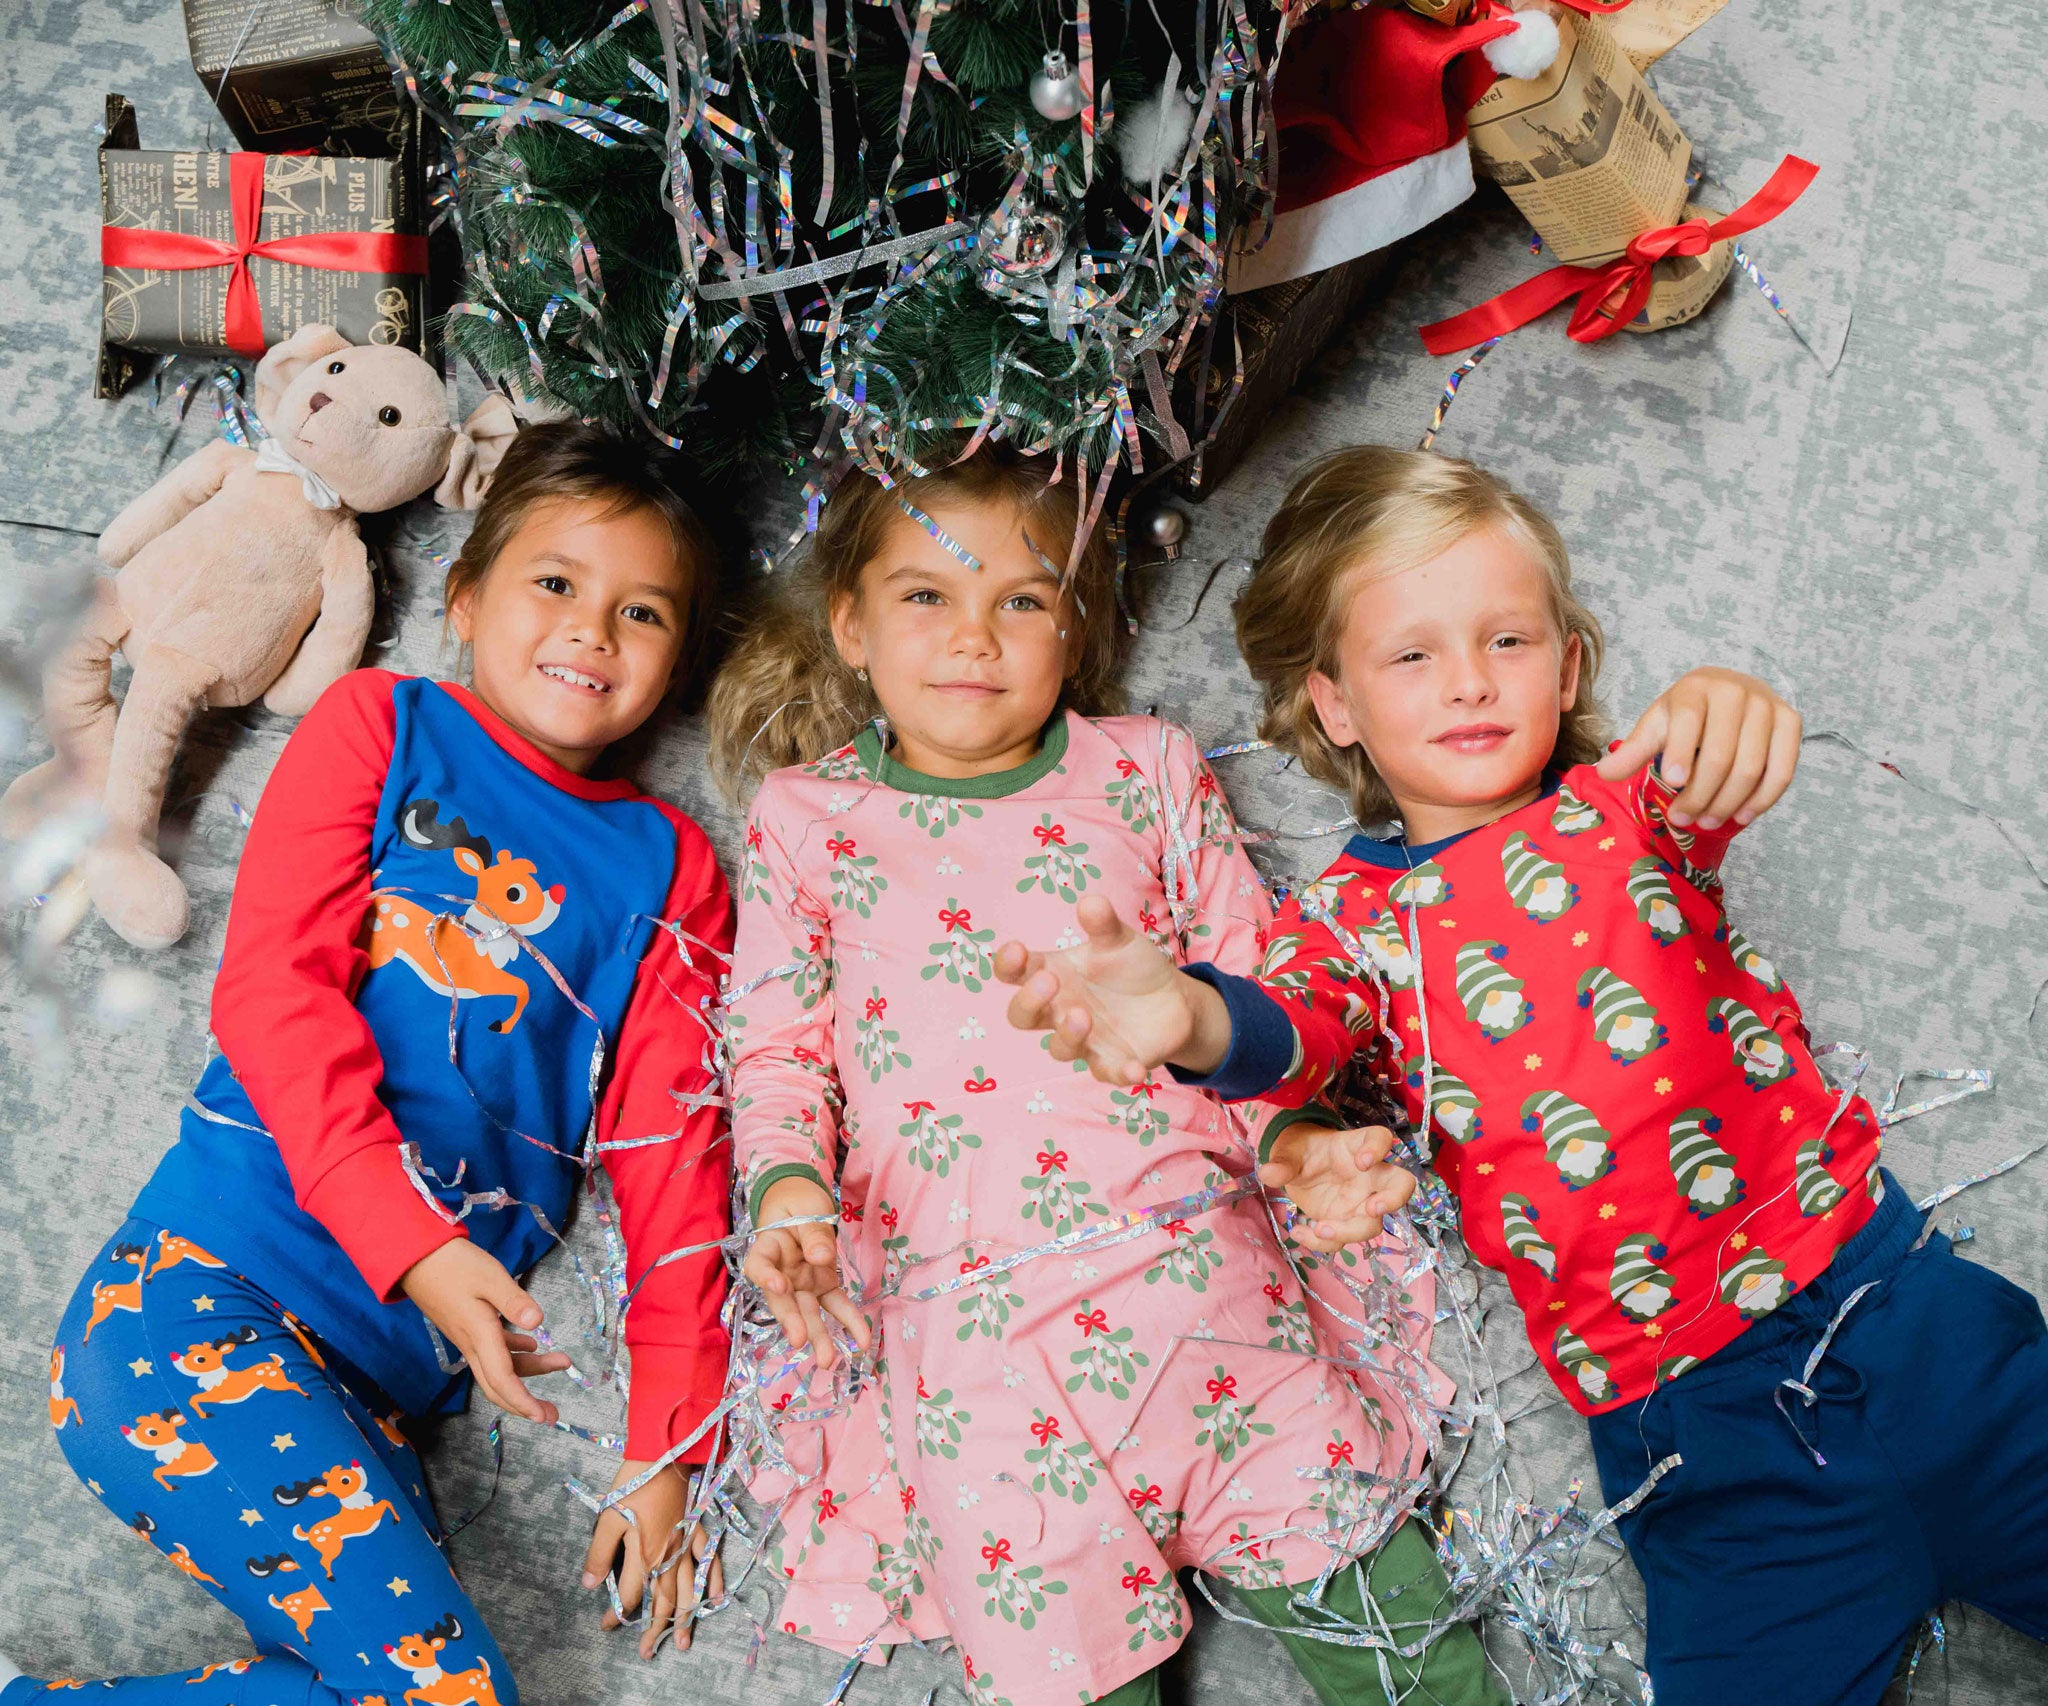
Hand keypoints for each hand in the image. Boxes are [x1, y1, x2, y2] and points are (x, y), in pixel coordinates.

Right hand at [397, 1239, 567, 1425]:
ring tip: (559, 1363)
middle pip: (499, 1384)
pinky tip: (531, 1345)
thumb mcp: (490, 1277)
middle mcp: (472, 1344)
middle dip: (525, 1403)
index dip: (522, 1402)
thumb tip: (537, 1323)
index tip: (543, 1417)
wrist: (416, 1258)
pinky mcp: (467, 1327)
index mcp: (480, 1336)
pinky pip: (492, 1352)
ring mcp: (468, 1338)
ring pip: (498, 1368)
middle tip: (552, 1413)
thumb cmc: (454, 1265)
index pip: (503, 1379)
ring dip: (528, 1371)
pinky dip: (514, 1354)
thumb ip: (514, 1300)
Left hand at [582, 1459, 722, 1656]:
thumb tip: (590, 1586)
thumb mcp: (608, 1517)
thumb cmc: (634, 1483)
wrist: (664, 1453)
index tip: (605, 1625)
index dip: (615, 1614)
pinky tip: (715, 1597)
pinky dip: (712, 1580)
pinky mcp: (697, 1528)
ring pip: (688, 1588)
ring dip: (685, 1617)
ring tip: (683, 1641)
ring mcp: (686, 1543)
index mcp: (644, 1554)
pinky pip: (709, 1560)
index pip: (628, 1595)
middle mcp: (668, 1556)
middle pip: (662, 1600)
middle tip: (647, 1653)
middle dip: (653, 1629)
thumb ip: (599, 1554)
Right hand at [742, 1177, 870, 1370]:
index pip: (760, 1264)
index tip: (778, 1285)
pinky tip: (862, 1341)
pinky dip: (849, 1322)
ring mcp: (801, 1282)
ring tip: (827, 1360)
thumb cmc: (798, 1201)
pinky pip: (835, 1305)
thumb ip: (813, 1232)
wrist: (802, 1200)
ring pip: (808, 1310)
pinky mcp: (821, 1285)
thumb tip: (822, 1258)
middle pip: (784, 1298)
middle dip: (792, 1321)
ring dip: (818, 1335)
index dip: (766, 1277)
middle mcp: (781, 1271)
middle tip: (800, 1341)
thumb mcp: (807, 1207)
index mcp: (768, 1246)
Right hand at [994, 895, 1230, 1083]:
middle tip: (1050, 981)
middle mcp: (1059, 1011)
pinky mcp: (1112, 1062)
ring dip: (1068, 1035)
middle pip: (1022, 1016)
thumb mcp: (1120, 940)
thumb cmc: (1131, 966)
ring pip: (1059, 1049)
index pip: (1015, 973)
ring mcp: (1084, 1040)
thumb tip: (1091, 902)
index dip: (1008, 965)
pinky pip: (1109, 1073)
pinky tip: (1135, 1069)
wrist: (1172, 1000)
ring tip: (1082, 1015)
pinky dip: (1120, 1073)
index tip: (1017, 950)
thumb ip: (1104, 924)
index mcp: (1052, 975)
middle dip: (1029, 1002)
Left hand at [1258, 1124, 1414, 1252]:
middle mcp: (1367, 1176)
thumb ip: (1281, 1163)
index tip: (1362, 1162)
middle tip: (1371, 1208)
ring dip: (1350, 1232)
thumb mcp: (1287, 1152)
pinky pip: (1343, 1240)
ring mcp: (1359, 1202)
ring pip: (1373, 1224)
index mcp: (1355, 1147)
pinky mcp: (1345, 1222)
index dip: (1378, 1149)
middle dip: (1393, 1200)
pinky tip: (1300, 1232)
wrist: (1294, 1168)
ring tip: (1320, 1229)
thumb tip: (1267, 1173)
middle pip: (1401, 1185)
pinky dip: (1323, 1244)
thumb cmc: (1300, 1151)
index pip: (1380, 1139)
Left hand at [1596, 666, 1800, 829]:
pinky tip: (1741, 816)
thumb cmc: (1688, 714)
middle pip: (1720, 755)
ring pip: (1751, 768)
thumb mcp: (1658, 725)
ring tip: (1706, 822)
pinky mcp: (1791, 722)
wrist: (1729, 690)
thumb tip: (1603, 773)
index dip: (1680, 754)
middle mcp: (1736, 691)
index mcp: (1696, 688)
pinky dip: (1762, 799)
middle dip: (1700, 794)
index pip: (1688, 722)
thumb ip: (1634, 749)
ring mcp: (1767, 706)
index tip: (1672, 783)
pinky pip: (1782, 770)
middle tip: (1683, 819)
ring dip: (1727, 803)